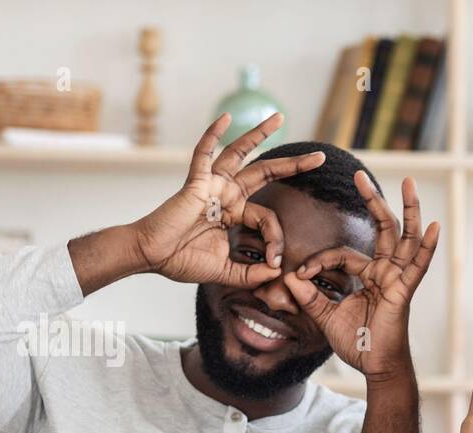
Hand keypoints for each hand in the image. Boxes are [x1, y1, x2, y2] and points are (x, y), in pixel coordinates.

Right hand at [130, 113, 325, 287]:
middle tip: (319, 157)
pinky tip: (227, 119)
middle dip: (293, 165)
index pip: (267, 218)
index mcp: (233, 214)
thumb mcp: (225, 272)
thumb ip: (250, 274)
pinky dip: (214, 135)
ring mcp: (212, 185)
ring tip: (280, 118)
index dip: (276, 239)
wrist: (152, 256)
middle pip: (265, 172)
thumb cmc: (181, 261)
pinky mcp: (195, 182)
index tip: (275, 262)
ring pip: (241, 154)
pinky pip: (205, 154)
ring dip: (260, 136)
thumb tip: (276, 274)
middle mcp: (226, 195)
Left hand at [282, 175, 439, 382]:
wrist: (375, 368)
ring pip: (404, 238)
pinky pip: (417, 266)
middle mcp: (386, 274)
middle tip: (360, 176)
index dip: (319, 261)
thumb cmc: (358, 344)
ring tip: (409, 183)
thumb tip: (289, 278)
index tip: (300, 274)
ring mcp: (397, 280)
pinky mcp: (404, 292)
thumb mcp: (325, 317)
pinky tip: (434, 226)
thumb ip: (309, 297)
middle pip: (384, 230)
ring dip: (406, 210)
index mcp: (369, 277)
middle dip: (374, 202)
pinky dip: (425, 247)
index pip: (343, 255)